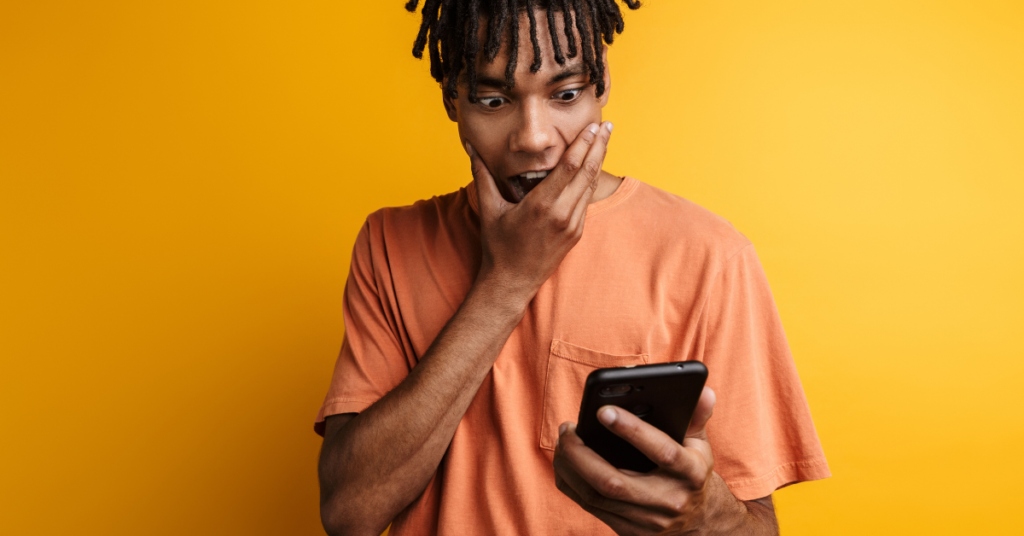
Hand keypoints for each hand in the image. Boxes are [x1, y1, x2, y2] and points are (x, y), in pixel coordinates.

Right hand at [465, 121, 612, 303]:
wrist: (513, 282)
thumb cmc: (498, 246)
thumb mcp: (489, 209)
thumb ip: (482, 175)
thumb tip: (471, 149)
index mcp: (541, 205)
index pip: (570, 166)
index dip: (584, 143)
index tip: (593, 126)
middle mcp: (562, 214)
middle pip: (588, 172)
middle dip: (600, 145)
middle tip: (607, 124)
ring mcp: (572, 225)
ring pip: (591, 186)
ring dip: (598, 161)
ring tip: (604, 140)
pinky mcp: (577, 233)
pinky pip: (586, 201)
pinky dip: (591, 181)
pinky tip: (593, 167)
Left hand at [553, 387, 717, 534]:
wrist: (700, 521)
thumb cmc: (692, 472)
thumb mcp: (700, 444)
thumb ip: (697, 416)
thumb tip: (704, 391)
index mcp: (691, 473)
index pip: (662, 451)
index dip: (632, 430)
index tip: (603, 410)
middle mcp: (669, 500)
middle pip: (614, 482)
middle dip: (582, 454)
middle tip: (567, 429)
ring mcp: (648, 521)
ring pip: (596, 497)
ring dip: (571, 468)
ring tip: (562, 442)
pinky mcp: (629, 531)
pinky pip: (591, 508)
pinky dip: (571, 484)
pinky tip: (565, 463)